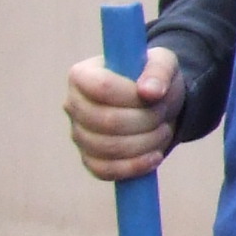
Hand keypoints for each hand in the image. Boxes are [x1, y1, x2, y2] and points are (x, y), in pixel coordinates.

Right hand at [66, 47, 183, 181]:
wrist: (157, 105)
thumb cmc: (154, 80)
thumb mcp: (163, 63)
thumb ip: (159, 71)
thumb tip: (150, 92)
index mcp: (83, 75)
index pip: (102, 88)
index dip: (133, 96)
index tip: (155, 95)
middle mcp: (73, 105)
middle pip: (107, 121)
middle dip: (145, 120)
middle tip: (163, 114)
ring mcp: (78, 134)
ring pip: (108, 148)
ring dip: (146, 142)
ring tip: (163, 130)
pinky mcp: (89, 159)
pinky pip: (105, 171)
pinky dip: (134, 167)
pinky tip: (154, 156)